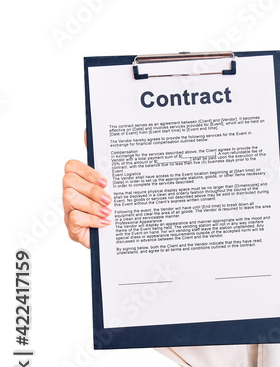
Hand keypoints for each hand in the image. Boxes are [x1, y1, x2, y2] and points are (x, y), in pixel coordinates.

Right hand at [63, 129, 111, 248]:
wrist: (123, 236)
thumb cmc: (118, 208)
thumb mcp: (119, 184)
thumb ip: (108, 161)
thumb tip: (89, 131)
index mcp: (83, 181)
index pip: (72, 166)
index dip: (87, 171)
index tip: (106, 181)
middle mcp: (72, 194)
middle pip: (68, 180)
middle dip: (91, 189)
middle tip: (109, 198)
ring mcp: (70, 211)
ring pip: (69, 198)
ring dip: (92, 205)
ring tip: (108, 211)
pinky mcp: (73, 228)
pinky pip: (74, 218)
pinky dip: (92, 220)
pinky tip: (105, 222)